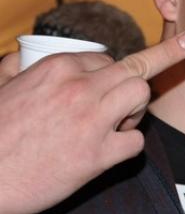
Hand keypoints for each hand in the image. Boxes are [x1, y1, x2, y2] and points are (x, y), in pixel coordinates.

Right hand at [0, 32, 184, 213]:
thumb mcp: (0, 88)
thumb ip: (15, 67)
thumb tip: (23, 57)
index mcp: (56, 68)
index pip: (106, 60)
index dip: (108, 77)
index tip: (102, 91)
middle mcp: (78, 88)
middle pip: (134, 69)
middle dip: (132, 87)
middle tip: (122, 109)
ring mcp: (91, 120)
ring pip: (141, 93)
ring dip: (136, 110)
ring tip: (119, 125)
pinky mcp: (98, 156)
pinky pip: (137, 141)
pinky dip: (128, 146)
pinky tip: (109, 151)